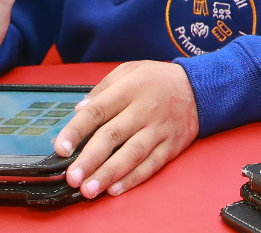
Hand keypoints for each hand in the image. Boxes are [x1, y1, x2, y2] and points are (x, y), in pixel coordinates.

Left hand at [53, 61, 199, 197]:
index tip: (60, 147)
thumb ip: (102, 88)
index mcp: (129, 89)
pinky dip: (133, 178)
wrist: (200, 88)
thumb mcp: (129, 70)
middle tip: (72, 177)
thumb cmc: (158, 79)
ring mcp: (159, 130)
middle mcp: (144, 110)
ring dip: (109, 173)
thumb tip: (78, 110)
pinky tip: (115, 189)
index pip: (97, 111)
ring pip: (131, 154)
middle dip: (90, 159)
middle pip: (112, 136)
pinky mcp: (171, 145)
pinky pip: (151, 165)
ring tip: (89, 189)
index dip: (76, 130)